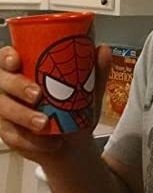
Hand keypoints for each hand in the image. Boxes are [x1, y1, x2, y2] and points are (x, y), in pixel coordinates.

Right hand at [0, 44, 110, 162]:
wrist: (74, 142)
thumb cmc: (74, 107)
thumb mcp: (88, 88)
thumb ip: (96, 70)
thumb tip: (103, 49)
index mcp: (24, 68)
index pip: (5, 57)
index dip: (6, 57)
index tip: (16, 61)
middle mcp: (9, 88)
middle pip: (2, 81)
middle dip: (17, 86)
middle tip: (37, 94)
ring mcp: (6, 111)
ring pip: (4, 109)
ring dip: (23, 116)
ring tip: (44, 123)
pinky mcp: (8, 133)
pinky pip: (13, 136)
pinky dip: (32, 141)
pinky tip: (49, 143)